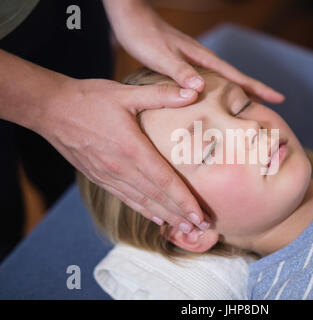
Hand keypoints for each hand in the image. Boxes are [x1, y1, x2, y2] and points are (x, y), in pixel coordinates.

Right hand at [37, 77, 209, 233]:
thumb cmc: (89, 99)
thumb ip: (160, 95)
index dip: (184, 200)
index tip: (199, 215)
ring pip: (141, 202)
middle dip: (180, 214)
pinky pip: (125, 198)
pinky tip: (155, 217)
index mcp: (131, 148)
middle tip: (201, 228)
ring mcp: (108, 176)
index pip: (164, 181)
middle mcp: (120, 168)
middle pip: (156, 197)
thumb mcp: (126, 93)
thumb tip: (192, 91)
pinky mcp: (98, 178)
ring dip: (164, 216)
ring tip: (183, 228)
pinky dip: (142, 209)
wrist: (50, 110)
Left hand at [102, 0, 284, 102]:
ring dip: (240, 92)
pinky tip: (216, 98)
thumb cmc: (144, 36)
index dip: (258, 88)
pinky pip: (211, 80)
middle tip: (272, 107)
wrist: (131, 18)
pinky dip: (220, 90)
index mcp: (203, 59)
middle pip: (237, 78)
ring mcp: (196, 61)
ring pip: (225, 79)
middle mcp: (203, 60)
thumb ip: (180, 72)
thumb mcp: (160, 56)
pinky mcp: (186, 63)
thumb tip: (201, 89)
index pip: (237, 76)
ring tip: (250, 106)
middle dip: (256, 92)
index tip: (279, 98)